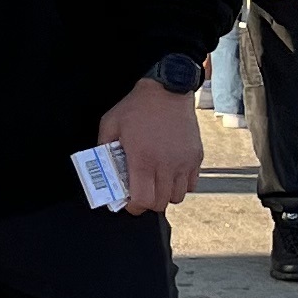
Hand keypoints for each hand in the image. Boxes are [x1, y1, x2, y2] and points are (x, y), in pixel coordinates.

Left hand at [100, 76, 203, 216]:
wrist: (168, 89)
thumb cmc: (137, 107)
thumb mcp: (110, 124)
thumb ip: (103, 149)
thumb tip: (101, 170)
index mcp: (142, 159)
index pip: (142, 201)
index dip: (133, 207)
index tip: (128, 202)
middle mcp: (166, 165)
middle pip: (160, 204)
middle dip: (148, 203)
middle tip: (141, 193)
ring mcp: (184, 162)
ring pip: (178, 197)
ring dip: (165, 195)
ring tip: (156, 183)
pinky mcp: (196, 157)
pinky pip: (191, 184)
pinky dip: (181, 186)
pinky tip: (170, 174)